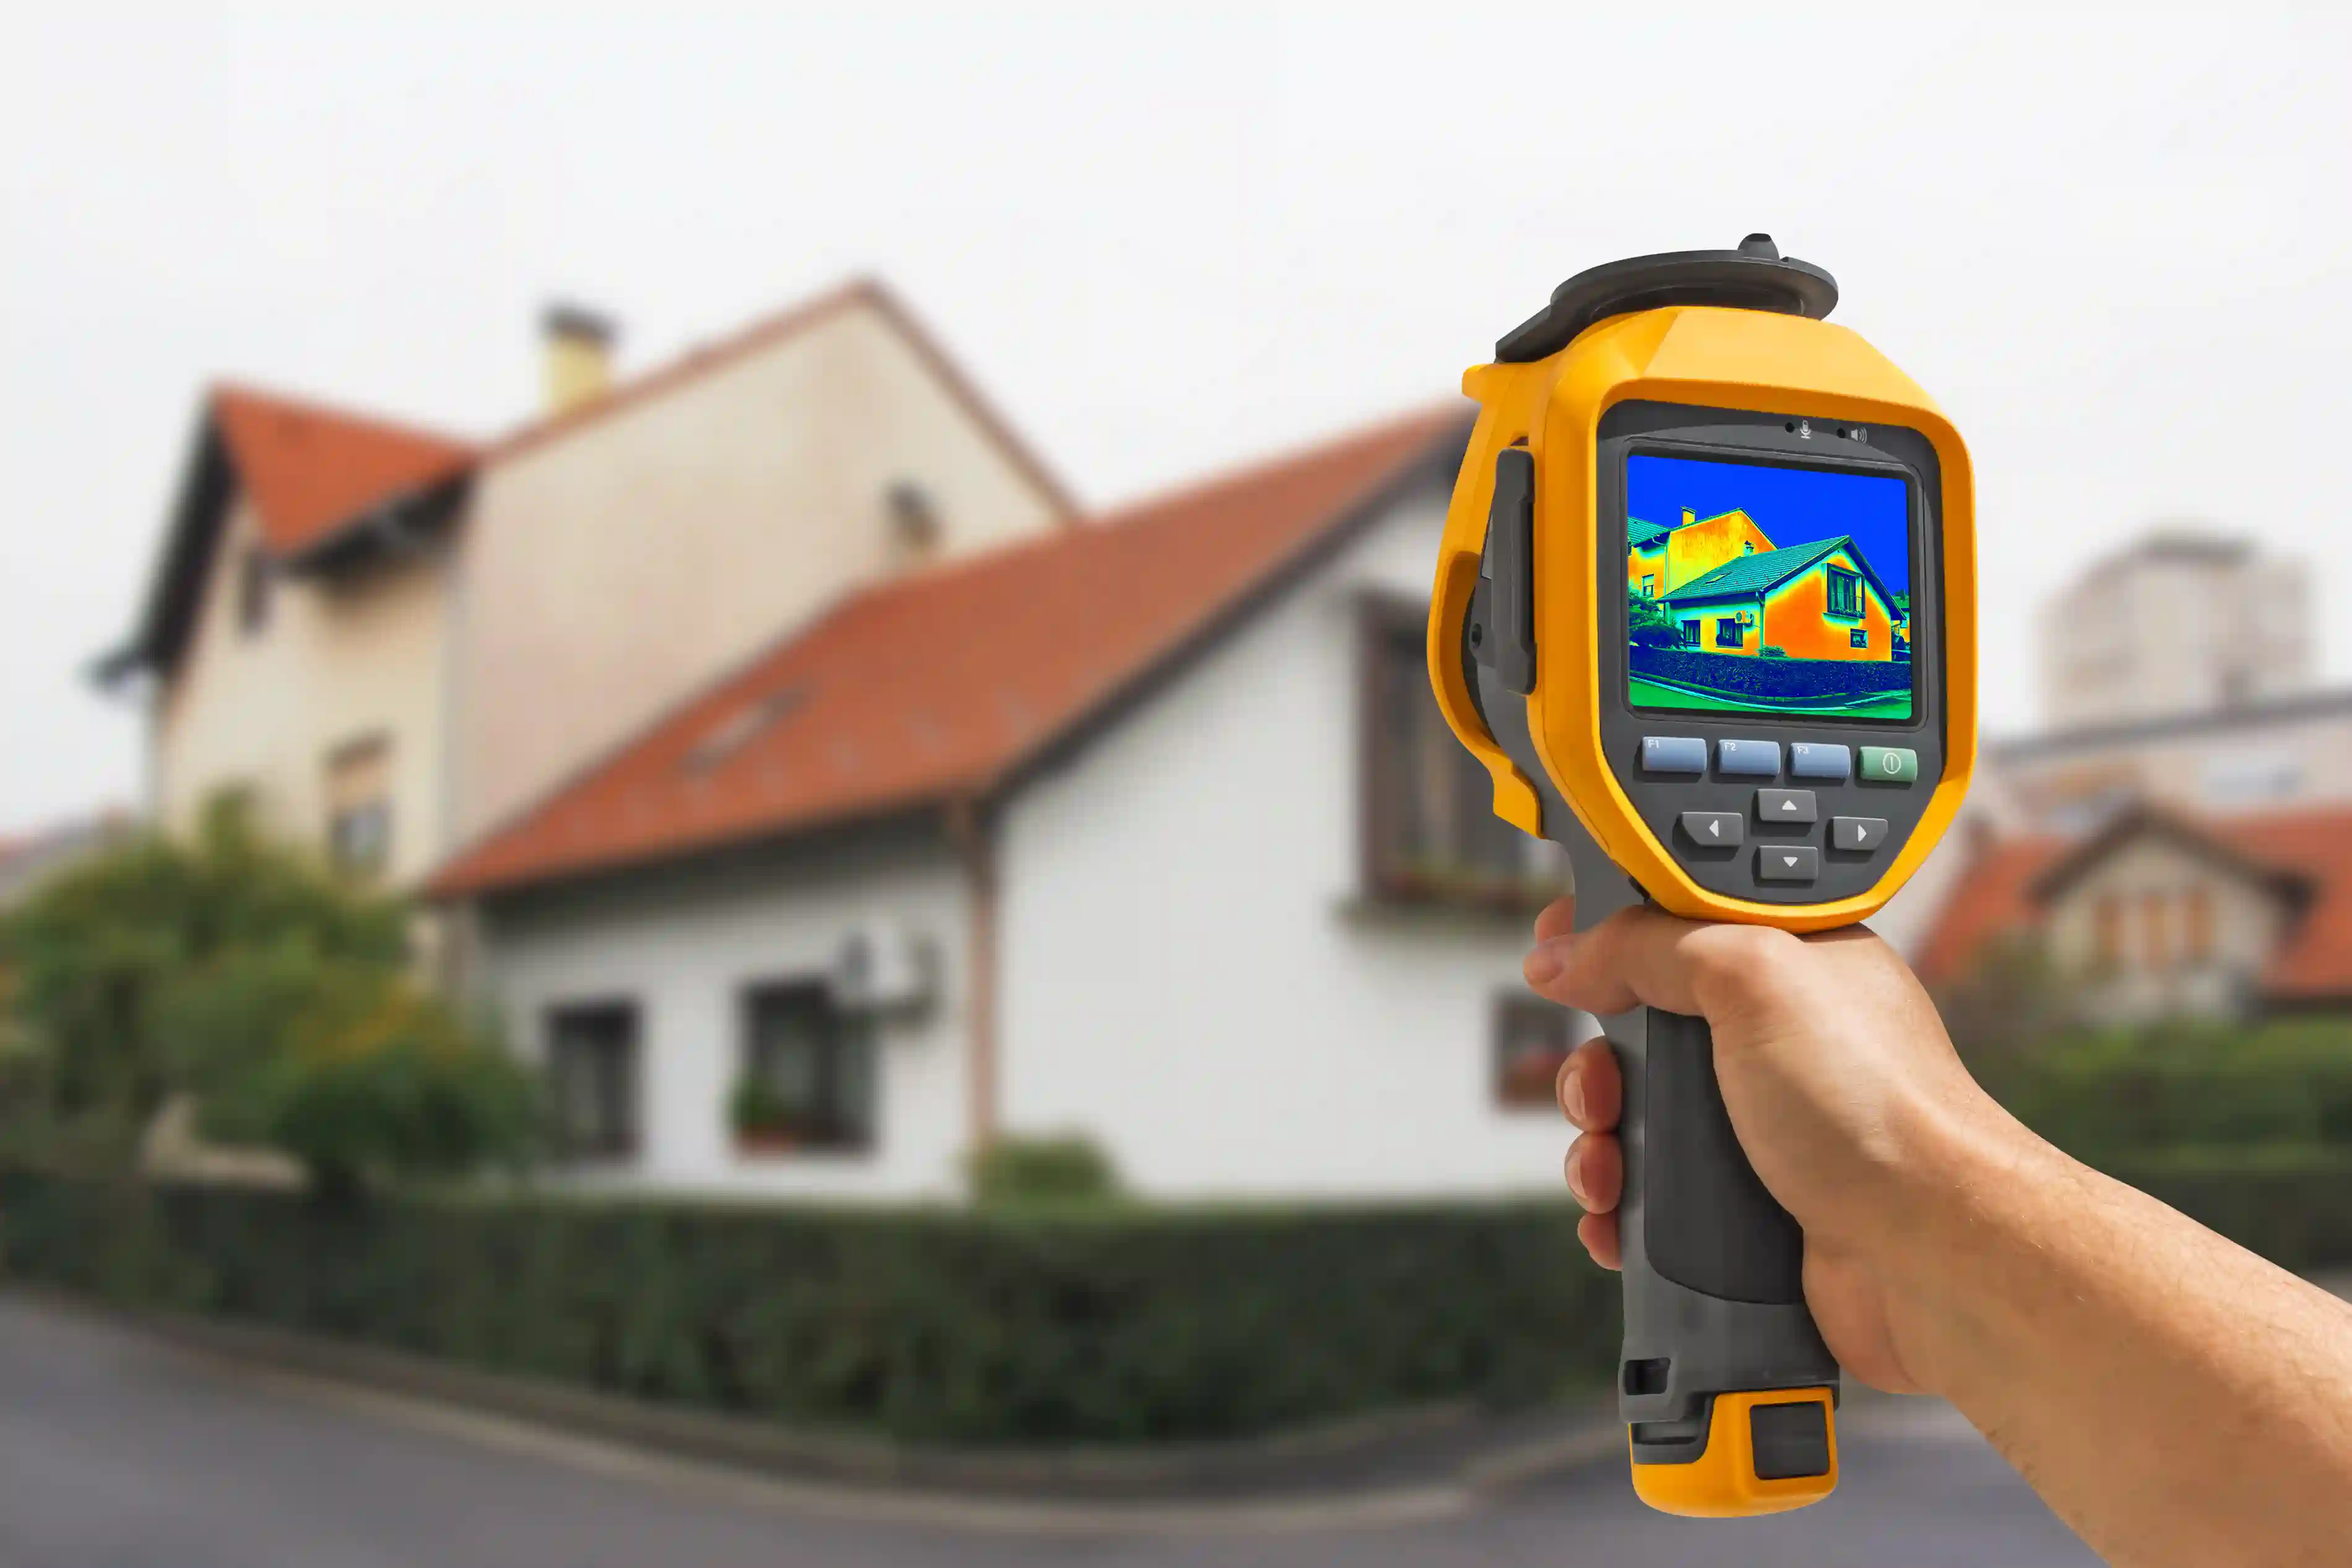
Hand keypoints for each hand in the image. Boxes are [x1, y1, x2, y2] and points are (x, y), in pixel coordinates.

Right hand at [1524, 895, 2016, 1395]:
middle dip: (1596, 1065)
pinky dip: (1619, 1212)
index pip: (1681, 925)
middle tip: (1602, 1091)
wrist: (1933, 1252)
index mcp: (1792, 968)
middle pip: (1639, 1033)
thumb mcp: (1753, 978)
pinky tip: (1614, 1222)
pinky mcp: (1751, 1209)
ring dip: (1597, 1147)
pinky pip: (1654, 1202)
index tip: (1561, 955)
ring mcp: (1763, 1131)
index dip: (1614, 935)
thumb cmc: (1878, 1110)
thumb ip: (1649, 945)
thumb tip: (1564, 953)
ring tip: (1606, 1173)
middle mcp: (1777, 1045)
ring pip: (1638, 1123)